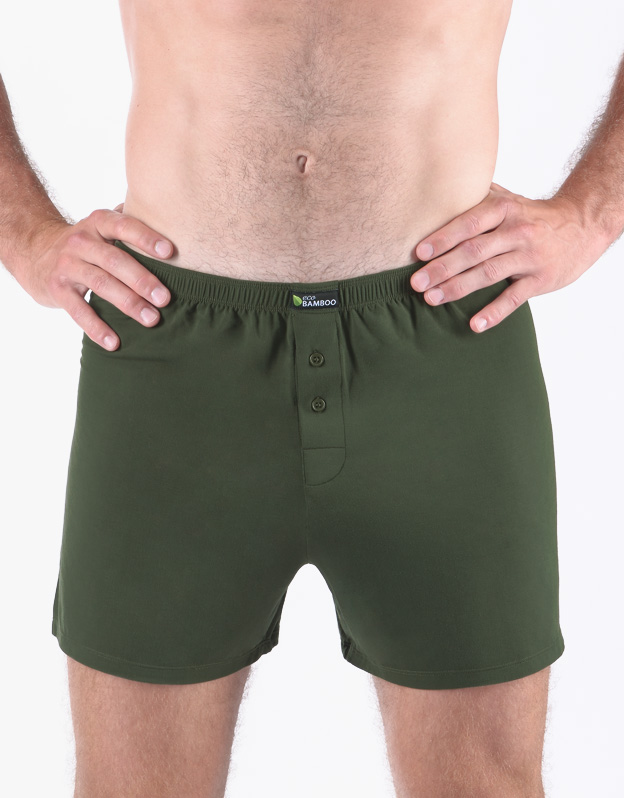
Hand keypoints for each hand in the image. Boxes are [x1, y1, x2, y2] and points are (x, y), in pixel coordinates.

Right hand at [15, 205, 173, 350]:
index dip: (146, 238)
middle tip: (165, 298)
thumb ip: (130, 222)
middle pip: (115, 260)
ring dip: (128, 303)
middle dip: (142, 280)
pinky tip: (114, 343)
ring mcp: (67, 265)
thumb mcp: (102, 226)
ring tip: (151, 319)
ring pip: (101, 284)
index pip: (124, 226)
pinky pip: (78, 310)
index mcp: (99, 223)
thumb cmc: (86, 243)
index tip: (169, 252)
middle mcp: (82, 241)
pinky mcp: (57, 289)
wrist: (34, 250)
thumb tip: (171, 219)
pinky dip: (96, 328)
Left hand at [410, 183, 606, 331]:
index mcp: (504, 209)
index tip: (419, 252)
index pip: (469, 223)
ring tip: (432, 299)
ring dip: (458, 288)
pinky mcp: (541, 279)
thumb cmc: (533, 215)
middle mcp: (517, 231)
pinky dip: (494, 312)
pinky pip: (514, 298)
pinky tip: (475, 325)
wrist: (583, 225)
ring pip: (489, 274)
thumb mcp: (509, 199)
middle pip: (474, 251)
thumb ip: (478, 196)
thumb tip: (439, 190)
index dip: (443, 237)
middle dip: (442, 267)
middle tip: (416, 282)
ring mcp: (529, 256)